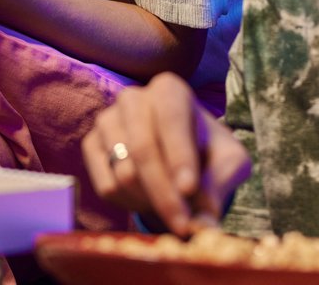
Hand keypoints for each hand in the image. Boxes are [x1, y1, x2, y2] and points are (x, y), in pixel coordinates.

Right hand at [81, 72, 251, 236]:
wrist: (179, 154)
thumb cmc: (208, 151)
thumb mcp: (227, 163)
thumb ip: (218, 185)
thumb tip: (203, 227)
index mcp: (169, 90)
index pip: (170, 120)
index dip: (179, 156)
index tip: (189, 190)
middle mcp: (132, 98)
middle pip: (142, 150)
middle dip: (164, 193)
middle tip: (183, 226)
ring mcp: (106, 120)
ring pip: (124, 173)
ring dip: (151, 202)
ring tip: (171, 206)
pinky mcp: (91, 145)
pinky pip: (107, 186)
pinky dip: (131, 205)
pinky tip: (148, 200)